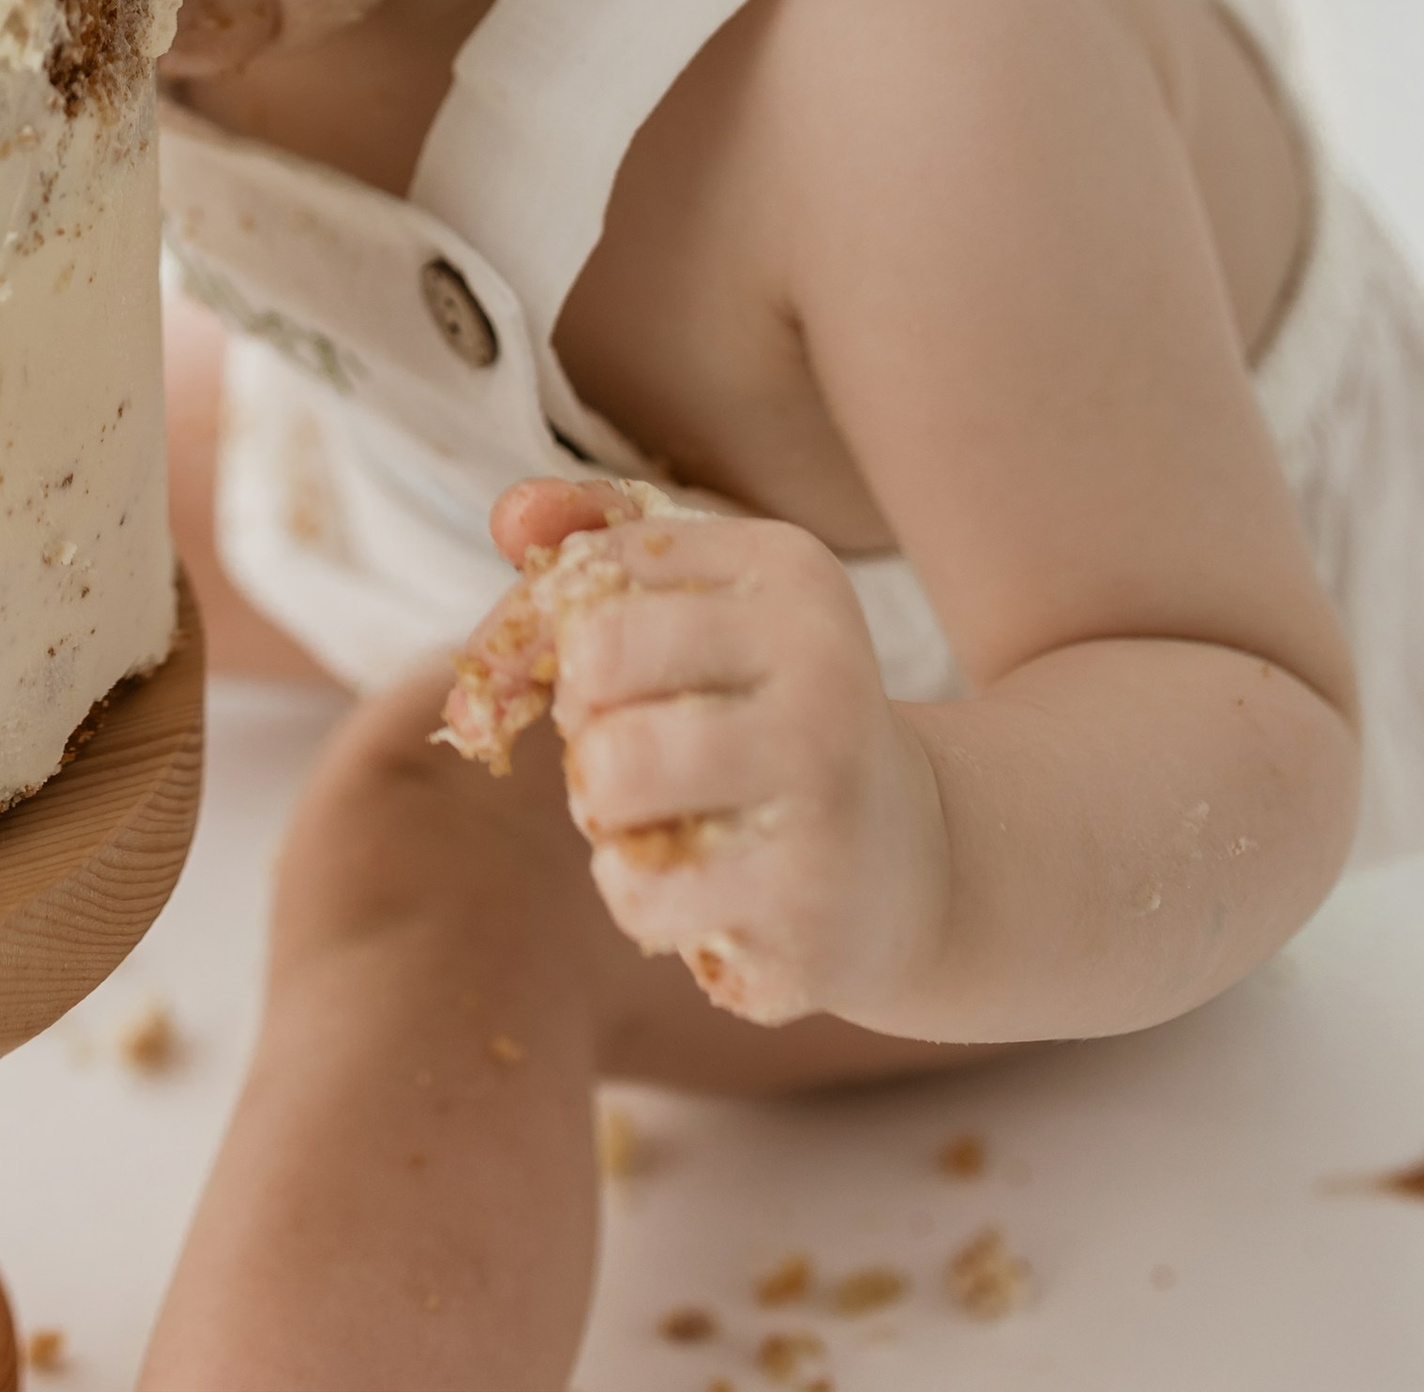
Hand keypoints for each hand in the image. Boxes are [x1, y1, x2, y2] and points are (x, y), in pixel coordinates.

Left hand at [472, 480, 952, 1029]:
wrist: (915, 859)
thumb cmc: (767, 710)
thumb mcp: (706, 603)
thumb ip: (598, 542)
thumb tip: (508, 517)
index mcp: (787, 570)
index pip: (589, 574)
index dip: (533, 635)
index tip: (552, 682)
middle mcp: (820, 664)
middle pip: (595, 666)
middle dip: (581, 721)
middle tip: (630, 750)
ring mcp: (823, 790)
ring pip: (607, 781)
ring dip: (600, 813)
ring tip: (656, 816)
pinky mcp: (808, 907)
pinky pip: (640, 896)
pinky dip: (638, 895)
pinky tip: (698, 886)